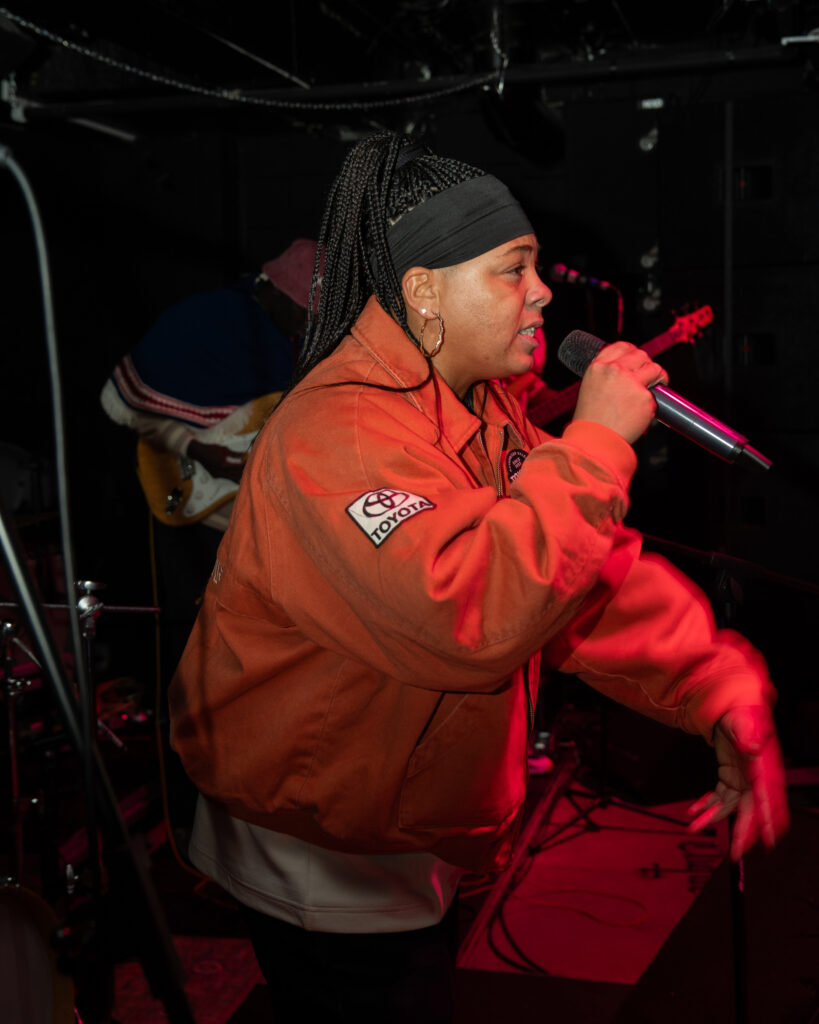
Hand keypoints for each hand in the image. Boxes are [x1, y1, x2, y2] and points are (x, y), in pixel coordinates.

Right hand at [187, 440, 245, 483]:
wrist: (199, 453)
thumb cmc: (212, 449)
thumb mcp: (225, 450)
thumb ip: (235, 454)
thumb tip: (245, 454)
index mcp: (224, 465)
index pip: (238, 467)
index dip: (245, 465)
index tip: (250, 462)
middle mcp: (221, 472)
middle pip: (236, 474)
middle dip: (243, 471)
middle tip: (250, 468)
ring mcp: (218, 475)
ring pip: (232, 478)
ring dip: (239, 476)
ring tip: (246, 473)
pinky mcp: (215, 476)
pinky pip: (226, 478)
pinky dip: (232, 477)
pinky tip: (238, 477)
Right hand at [572, 341, 668, 443]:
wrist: (594, 440)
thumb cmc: (591, 421)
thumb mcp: (591, 389)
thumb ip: (607, 378)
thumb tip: (628, 374)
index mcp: (598, 367)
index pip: (621, 346)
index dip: (632, 351)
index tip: (637, 358)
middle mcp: (614, 370)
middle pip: (641, 355)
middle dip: (647, 364)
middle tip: (648, 376)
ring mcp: (631, 382)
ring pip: (654, 368)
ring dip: (658, 376)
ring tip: (657, 386)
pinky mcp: (645, 397)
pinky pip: (657, 393)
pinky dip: (654, 401)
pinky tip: (646, 409)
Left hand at [687, 705, 789, 859]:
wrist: (732, 706)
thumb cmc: (742, 712)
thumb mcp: (744, 719)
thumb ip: (748, 732)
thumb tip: (753, 746)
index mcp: (765, 766)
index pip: (769, 797)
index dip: (769, 819)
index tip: (769, 840)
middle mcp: (757, 778)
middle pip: (752, 810)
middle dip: (743, 832)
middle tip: (735, 852)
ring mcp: (744, 780)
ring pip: (732, 807)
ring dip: (714, 818)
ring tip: (694, 827)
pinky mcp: (731, 778)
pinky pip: (720, 797)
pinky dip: (707, 805)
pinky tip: (694, 810)